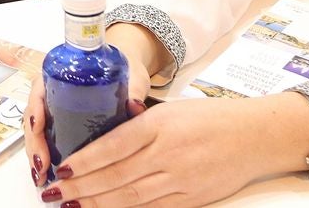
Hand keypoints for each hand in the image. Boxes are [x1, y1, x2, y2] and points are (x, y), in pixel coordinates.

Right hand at [25, 24, 167, 185]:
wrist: (129, 71)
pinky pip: (46, 140)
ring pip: (37, 132)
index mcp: (63, 73)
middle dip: (34, 142)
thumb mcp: (132, 75)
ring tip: (42, 176)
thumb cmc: (126, 69)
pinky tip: (47, 175)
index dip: (35, 108)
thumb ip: (134, 88)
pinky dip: (44, 158)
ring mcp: (57, 110)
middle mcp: (54, 91)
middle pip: (35, 116)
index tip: (38, 126)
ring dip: (36, 154)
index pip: (40, 89)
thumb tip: (136, 106)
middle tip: (42, 164)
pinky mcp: (63, 125)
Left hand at [35, 94, 308, 206]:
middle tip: (55, 192)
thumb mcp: (169, 109)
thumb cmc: (209, 118)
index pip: (112, 145)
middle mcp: (167, 153)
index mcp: (158, 124)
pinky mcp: (190, 200)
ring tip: (72, 205)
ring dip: (97, 204)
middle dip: (80, 187)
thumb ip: (136, 123)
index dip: (84, 160)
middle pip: (115, 176)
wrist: (253, 137)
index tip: (62, 167)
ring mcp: (179, 180)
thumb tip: (100, 137)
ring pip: (129, 197)